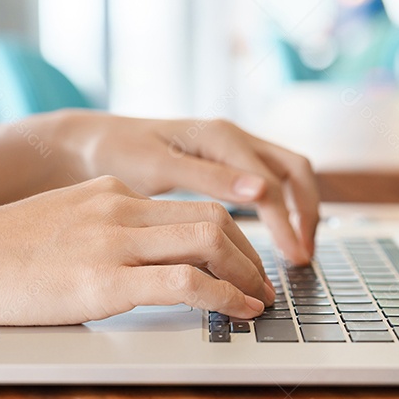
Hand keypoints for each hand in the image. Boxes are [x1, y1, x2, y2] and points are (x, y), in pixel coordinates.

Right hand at [0, 177, 274, 324]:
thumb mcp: (53, 224)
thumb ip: (94, 232)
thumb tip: (125, 262)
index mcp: (108, 193)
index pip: (187, 205)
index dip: (229, 235)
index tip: (242, 259)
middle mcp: (118, 207)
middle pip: (213, 216)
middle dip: (252, 252)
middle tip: (264, 283)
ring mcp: (112, 241)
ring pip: (212, 239)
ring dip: (249, 273)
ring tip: (260, 302)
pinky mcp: (104, 281)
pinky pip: (186, 282)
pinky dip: (225, 297)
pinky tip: (239, 313)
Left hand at [57, 111, 319, 264]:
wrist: (91, 140)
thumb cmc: (117, 151)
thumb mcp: (158, 166)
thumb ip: (209, 176)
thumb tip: (262, 191)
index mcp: (220, 137)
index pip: (274, 185)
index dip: (288, 225)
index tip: (294, 260)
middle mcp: (232, 138)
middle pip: (295, 172)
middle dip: (307, 214)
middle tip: (303, 259)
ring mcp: (229, 149)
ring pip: (285, 176)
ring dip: (297, 212)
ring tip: (295, 255)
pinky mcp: (221, 163)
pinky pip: (265, 182)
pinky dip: (278, 210)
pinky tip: (270, 240)